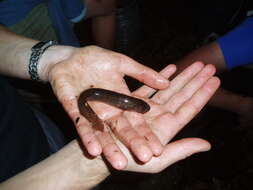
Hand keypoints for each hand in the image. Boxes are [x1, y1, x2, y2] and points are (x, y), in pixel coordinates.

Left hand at [47, 45, 169, 168]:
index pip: (136, 120)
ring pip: (102, 134)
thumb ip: (142, 73)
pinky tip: (94, 150)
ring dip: (109, 148)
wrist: (69, 57)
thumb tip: (167, 82)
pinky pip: (81, 125)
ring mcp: (91, 112)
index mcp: (121, 101)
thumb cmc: (96, 60)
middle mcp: (108, 110)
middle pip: (122, 130)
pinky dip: (87, 137)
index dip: (146, 134)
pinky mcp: (74, 110)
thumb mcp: (122, 63)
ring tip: (118, 163)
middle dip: (133, 144)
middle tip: (144, 158)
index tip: (158, 148)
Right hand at [96, 62, 219, 172]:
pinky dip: (158, 76)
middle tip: (208, 66)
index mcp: (167, 127)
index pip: (191, 107)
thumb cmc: (128, 162)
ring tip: (194, 64)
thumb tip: (206, 145)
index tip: (215, 79)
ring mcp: (146, 107)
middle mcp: (159, 115)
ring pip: (167, 88)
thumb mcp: (157, 162)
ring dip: (180, 75)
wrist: (102, 157)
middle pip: (182, 94)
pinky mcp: (132, 102)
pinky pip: (148, 87)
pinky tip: (170, 67)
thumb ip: (181, 151)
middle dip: (195, 80)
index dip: (203, 93)